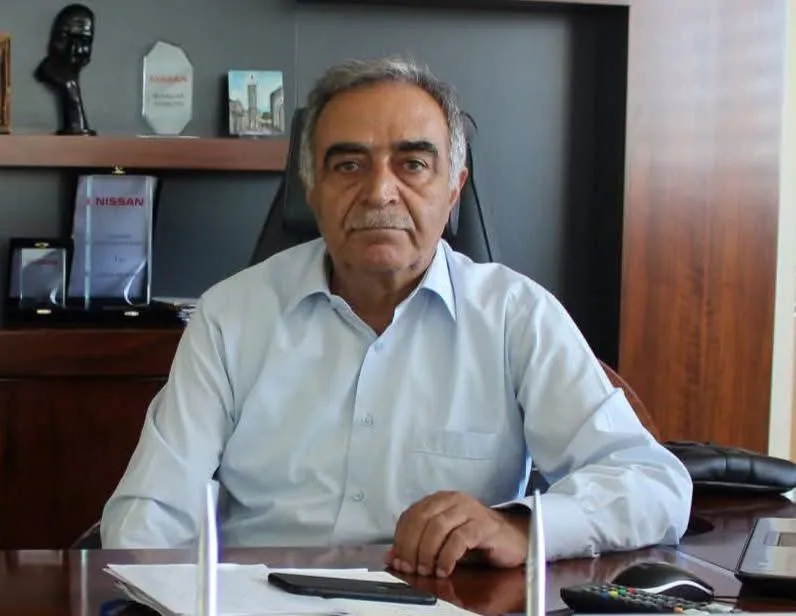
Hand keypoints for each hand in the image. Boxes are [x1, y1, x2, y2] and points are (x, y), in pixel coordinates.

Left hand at [384, 491, 528, 577]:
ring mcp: (470, 510)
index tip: (397, 559)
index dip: (401, 538)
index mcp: (439, 500)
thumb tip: (391, 557)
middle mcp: (453, 500)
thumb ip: (418, 546)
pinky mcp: (484, 525)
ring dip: (427, 552)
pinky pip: (459, 538)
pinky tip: (445, 569)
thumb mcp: (443, 541)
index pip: (411, 514)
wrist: (512, 539)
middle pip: (422, 519)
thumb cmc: (476, 539)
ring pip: (438, 527)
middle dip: (411, 546)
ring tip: (427, 570)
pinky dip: (447, 556)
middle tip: (411, 568)